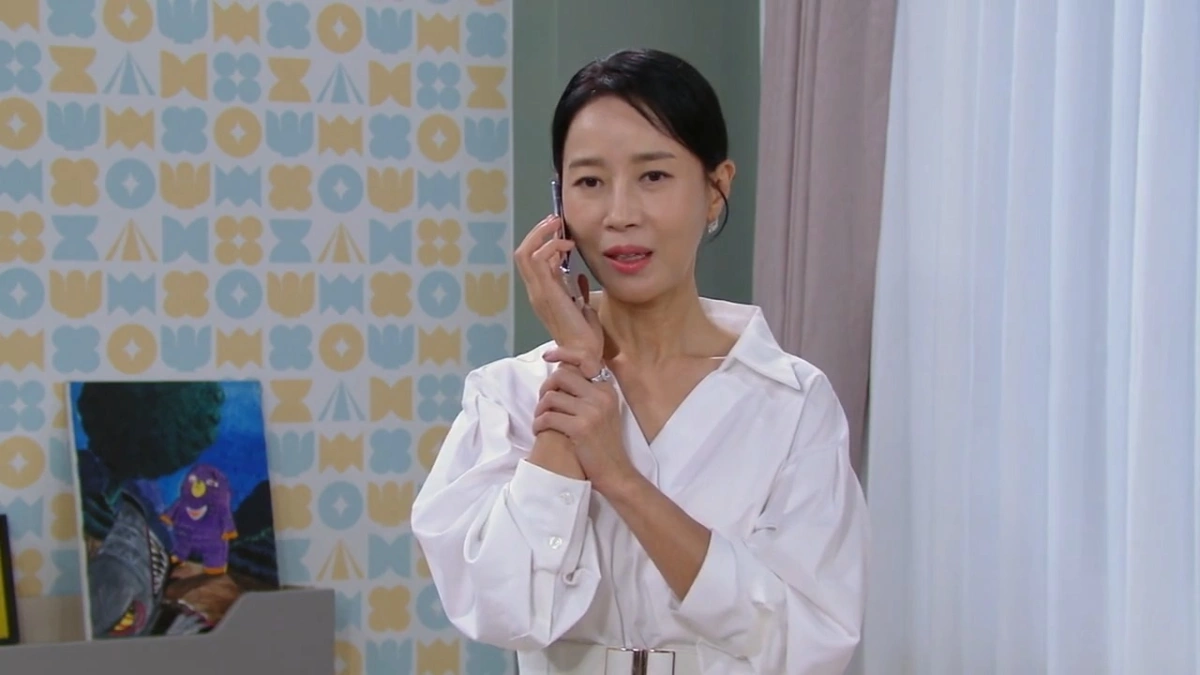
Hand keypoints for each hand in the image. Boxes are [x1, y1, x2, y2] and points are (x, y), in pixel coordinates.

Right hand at [515, 215, 602, 357]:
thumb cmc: (586, 335)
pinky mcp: (546, 293)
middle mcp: (536, 291)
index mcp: (543, 293)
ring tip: (558, 225)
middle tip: (555, 220)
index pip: (531, 260)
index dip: (541, 241)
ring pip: (525, 253)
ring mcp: (538, 292)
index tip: (559, 229)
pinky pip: (538, 260)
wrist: (585, 353)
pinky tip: (567, 246)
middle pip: (523, 253)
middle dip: (538, 232)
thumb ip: (576, 291)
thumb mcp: (581, 306)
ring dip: (541, 234)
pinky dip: (551, 246)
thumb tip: (578, 276)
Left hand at [532, 346, 635, 493]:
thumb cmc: (603, 445)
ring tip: (540, 421)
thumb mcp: (603, 413)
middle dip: (545, 388)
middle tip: (542, 404)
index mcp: (607, 390)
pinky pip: (548, 417)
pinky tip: (540, 431)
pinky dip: (539, 424)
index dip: (562, 354)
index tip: (548, 356)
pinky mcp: (580, 428)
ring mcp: (592, 411)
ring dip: (539, 410)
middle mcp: (601, 396)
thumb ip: (588, 395)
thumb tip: (563, 376)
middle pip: (562, 375)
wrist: (615, 472)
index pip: (582, 361)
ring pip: (551, 397)